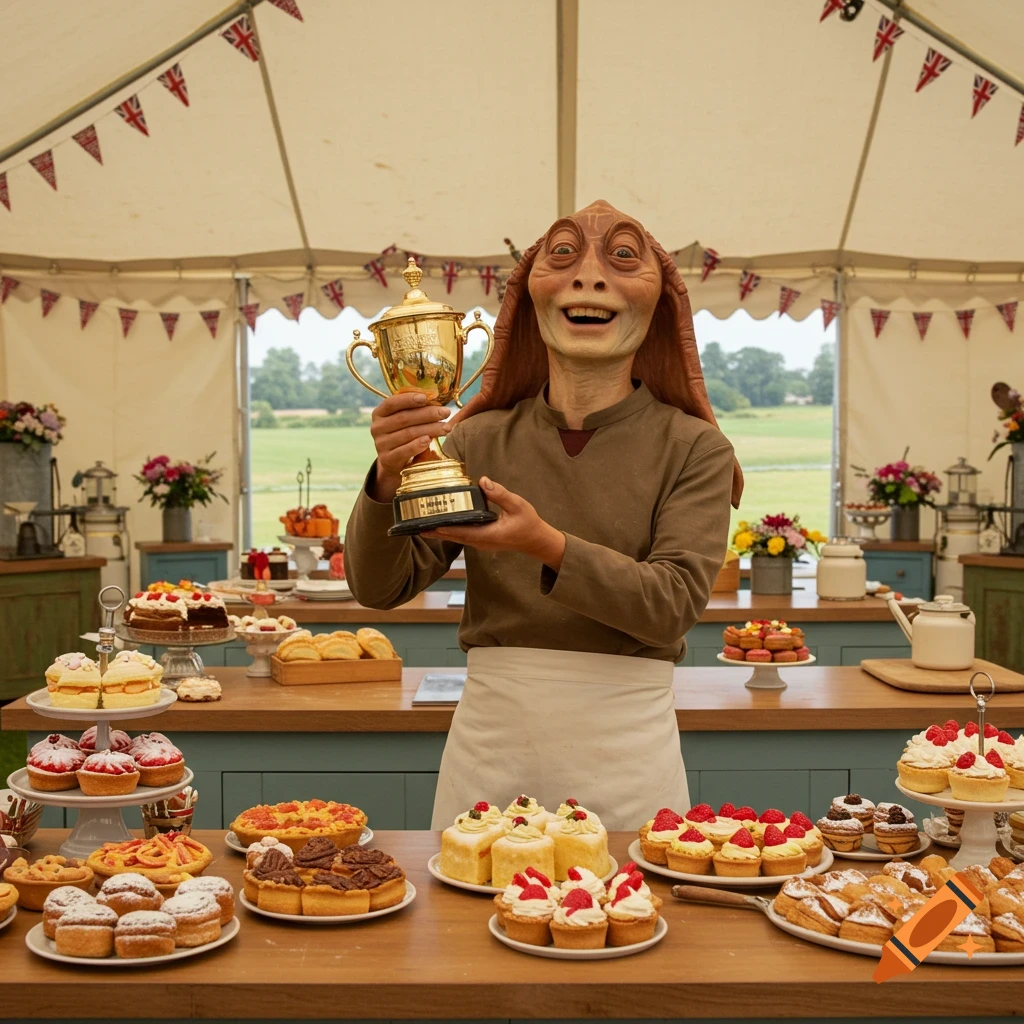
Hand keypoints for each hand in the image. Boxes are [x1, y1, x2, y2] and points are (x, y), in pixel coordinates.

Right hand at [369, 392, 450, 501]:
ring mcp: (380, 444)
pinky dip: (417, 445)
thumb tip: (437, 399)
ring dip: (430, 429)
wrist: (394, 462)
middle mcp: (377, 427)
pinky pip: (404, 451)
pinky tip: (429, 440)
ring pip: (408, 434)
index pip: (392, 403)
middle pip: (404, 418)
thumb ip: (415, 410)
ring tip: (446, 428)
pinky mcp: (387, 459)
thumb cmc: (404, 434)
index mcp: (380, 413)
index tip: (426, 397)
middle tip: (446, 412)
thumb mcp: (405, 420)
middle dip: (427, 414)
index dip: (408, 399)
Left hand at [423, 478, 565, 568]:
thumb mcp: (518, 506)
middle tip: (417, 526)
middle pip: (454, 537)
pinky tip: (442, 523)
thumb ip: (500, 494)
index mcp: (489, 535)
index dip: (445, 528)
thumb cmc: (528, 523)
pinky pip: (463, 535)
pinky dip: (451, 530)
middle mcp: (482, 541)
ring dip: (441, 531)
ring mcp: (481, 542)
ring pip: (457, 537)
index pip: (462, 532)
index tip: (430, 525)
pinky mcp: (482, 539)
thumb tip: (483, 481)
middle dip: (436, 531)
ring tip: (423, 525)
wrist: (536, 540)